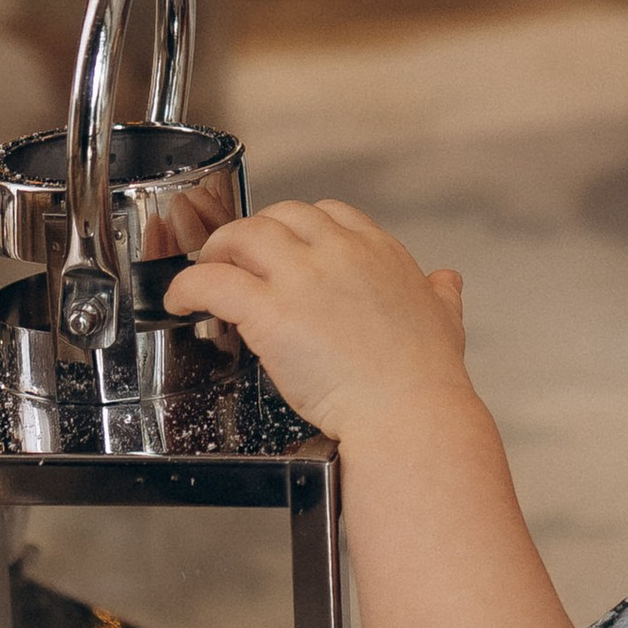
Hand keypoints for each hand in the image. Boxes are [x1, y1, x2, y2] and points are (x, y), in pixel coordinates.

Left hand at [169, 196, 470, 449]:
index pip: (327, 213)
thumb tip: (446, 281)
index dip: (297, 227)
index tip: (284, 246)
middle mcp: (339, 253)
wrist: (409, 414)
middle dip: (253, 233)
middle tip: (236, 257)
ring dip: (217, 249)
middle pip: (279, 215)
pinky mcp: (270, 312)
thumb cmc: (426, 379)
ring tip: (205, 270)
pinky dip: (188, 285)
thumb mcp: (445, 321)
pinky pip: (213, 281)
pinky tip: (181, 300)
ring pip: (243, 235)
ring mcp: (303, 279)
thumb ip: (441, 295)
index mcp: (378, 251)